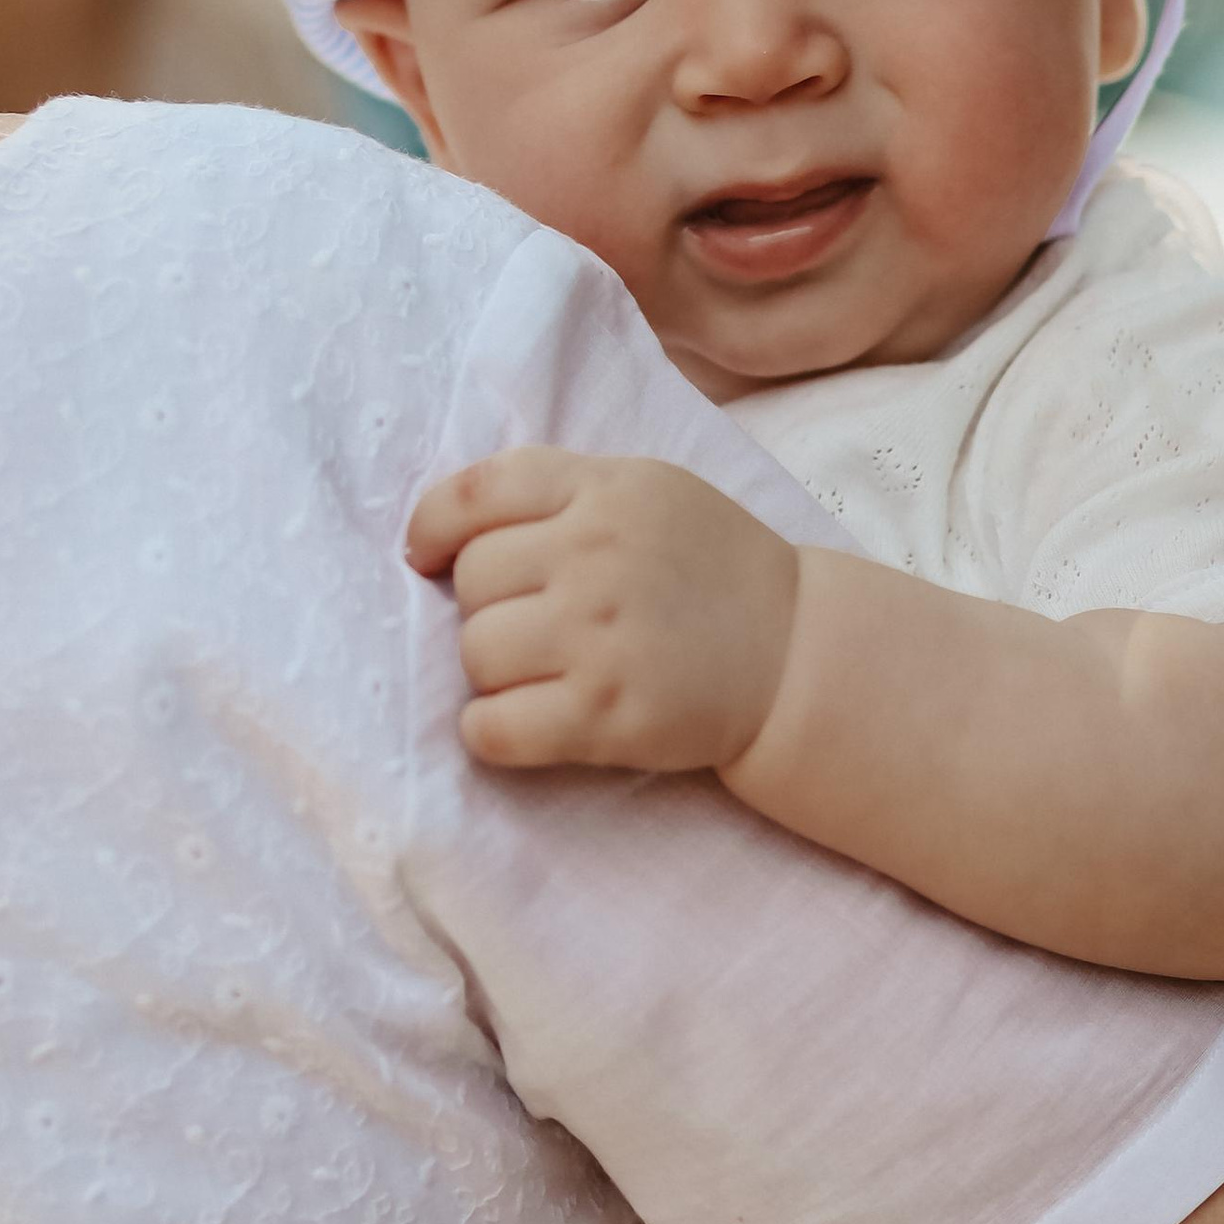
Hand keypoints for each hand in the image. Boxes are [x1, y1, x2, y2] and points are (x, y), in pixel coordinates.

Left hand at [407, 447, 800, 772]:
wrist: (794, 653)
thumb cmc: (707, 571)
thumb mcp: (645, 492)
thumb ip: (558, 493)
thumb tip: (444, 534)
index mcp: (603, 490)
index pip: (472, 495)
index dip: (432, 529)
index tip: (428, 559)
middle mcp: (597, 556)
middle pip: (470, 583)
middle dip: (489, 609)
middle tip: (538, 626)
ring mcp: (601, 638)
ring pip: (475, 655)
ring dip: (495, 673)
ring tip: (547, 674)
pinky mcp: (607, 715)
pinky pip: (493, 728)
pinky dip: (492, 733)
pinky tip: (526, 724)